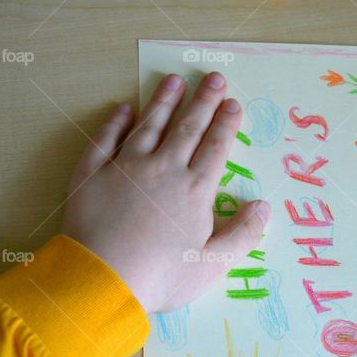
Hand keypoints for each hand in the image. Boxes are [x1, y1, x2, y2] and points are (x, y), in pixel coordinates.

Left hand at [61, 72, 269, 312]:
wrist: (102, 279)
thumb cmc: (162, 277)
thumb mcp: (212, 265)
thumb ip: (242, 235)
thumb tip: (263, 207)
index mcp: (195, 190)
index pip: (216, 148)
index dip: (226, 124)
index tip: (232, 103)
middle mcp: (164, 169)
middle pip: (187, 128)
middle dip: (203, 101)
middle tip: (212, 77)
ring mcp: (126, 167)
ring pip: (149, 126)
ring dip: (163, 102)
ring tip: (173, 80)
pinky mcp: (92, 173)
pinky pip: (105, 139)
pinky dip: (115, 122)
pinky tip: (123, 109)